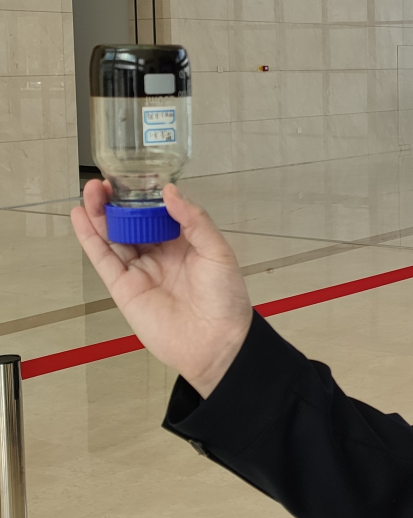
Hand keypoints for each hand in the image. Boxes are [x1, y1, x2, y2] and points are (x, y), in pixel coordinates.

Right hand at [71, 181, 251, 397]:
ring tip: (92, 190)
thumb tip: (171, 192)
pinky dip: (90, 238)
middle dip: (119, 200)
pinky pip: (103, 259)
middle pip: (132, 222)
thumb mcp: (218, 251)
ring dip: (100, 213)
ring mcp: (141, 270)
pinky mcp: (124, 288)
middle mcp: (161, 254)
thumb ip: (195, 220)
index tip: (136, 174)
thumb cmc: (226, 300)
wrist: (217, 342)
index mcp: (186, 243)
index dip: (146, 195)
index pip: (160, 212)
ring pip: (114, 236)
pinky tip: (81, 217)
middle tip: (107, 180)